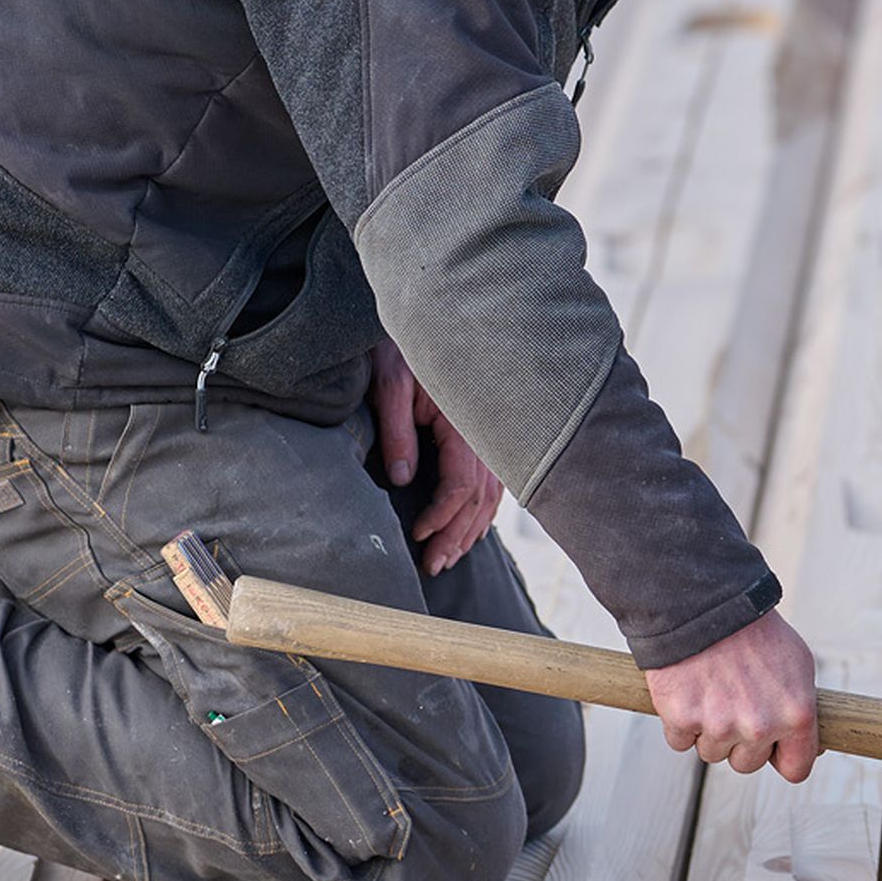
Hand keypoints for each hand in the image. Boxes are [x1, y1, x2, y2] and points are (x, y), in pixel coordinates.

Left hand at [369, 340, 503, 575]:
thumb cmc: (396, 349)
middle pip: (481, 498)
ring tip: (448, 557)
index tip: (419, 535)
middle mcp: (482, 431)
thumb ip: (396, 431)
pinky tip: (470, 528)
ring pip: (491, 495)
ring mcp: (485, 433)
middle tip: (434, 565)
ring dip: (471, 530)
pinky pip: (492, 481)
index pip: (463, 484)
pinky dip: (482, 511)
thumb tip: (404, 477)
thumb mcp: (389, 384)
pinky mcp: (480, 433)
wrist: (418, 315)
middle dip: (458, 536)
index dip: (443, 516)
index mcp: (463, 421)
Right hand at [646, 610, 820, 780]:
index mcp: (795, 715)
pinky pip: (680, 741)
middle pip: (747, 764)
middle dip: (740, 741)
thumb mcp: (797, 663)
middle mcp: (759, 727)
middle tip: (734, 701)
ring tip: (711, 688)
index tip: (773, 749)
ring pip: (712, 753)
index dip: (782, 757)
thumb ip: (801, 707)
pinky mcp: (681, 720)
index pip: (795, 769)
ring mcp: (719, 726)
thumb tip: (809, 747)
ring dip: (709, 730)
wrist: (704, 602)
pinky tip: (688, 689)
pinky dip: (680, 721)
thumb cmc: (754, 632)